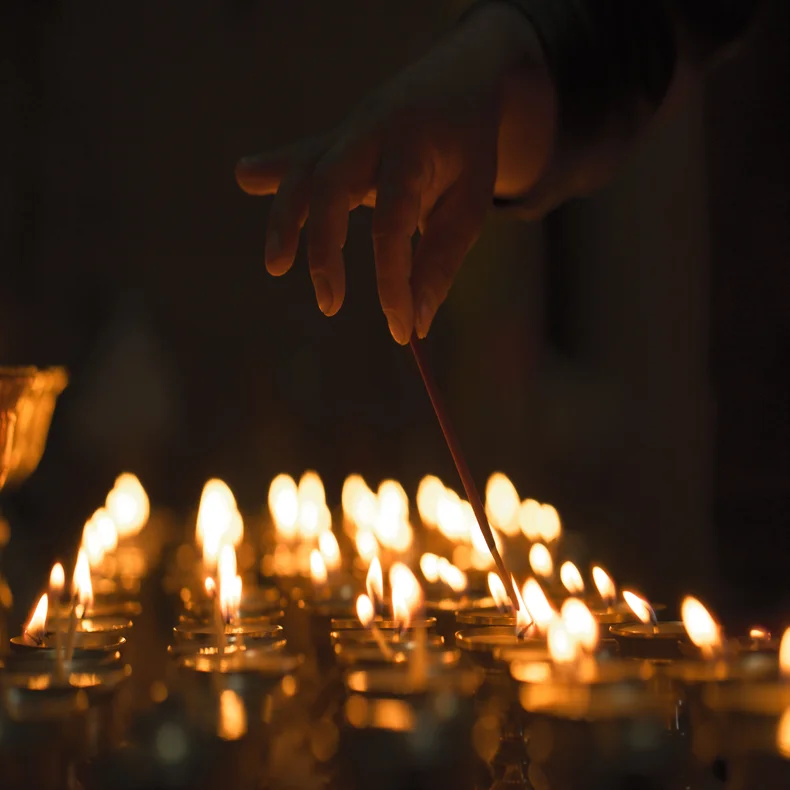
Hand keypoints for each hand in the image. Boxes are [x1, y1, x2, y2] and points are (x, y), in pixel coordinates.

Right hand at [236, 4, 551, 342]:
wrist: (460, 77)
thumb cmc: (467, 148)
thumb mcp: (469, 203)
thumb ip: (441, 261)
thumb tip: (415, 324)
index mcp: (414, 147)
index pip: (394, 221)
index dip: (393, 280)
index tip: (400, 329)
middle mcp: (372, 131)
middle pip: (329, 183)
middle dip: (323, 248)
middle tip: (330, 305)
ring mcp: (346, 131)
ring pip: (303, 170)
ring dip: (285, 221)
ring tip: (275, 268)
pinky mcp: (332, 139)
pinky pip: (298, 159)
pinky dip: (271, 173)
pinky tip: (245, 176)